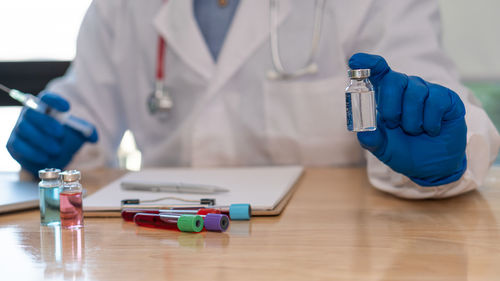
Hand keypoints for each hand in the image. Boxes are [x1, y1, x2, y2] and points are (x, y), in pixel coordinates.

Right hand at [7, 93, 97, 176]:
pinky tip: (43, 157)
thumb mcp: (78, 134)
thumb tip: (94, 137)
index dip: (55, 101)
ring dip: (41, 140)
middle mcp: (29, 115)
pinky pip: (18, 145)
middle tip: (60, 133)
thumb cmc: (64, 138)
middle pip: (31, 112)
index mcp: (45, 107)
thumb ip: (88, 132)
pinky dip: (31, 152)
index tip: (67, 108)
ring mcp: (19, 129)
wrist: (51, 155)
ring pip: (24, 129)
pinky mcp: (13, 144)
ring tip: (56, 149)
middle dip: (46, 123)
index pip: (46, 97)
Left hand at [348, 53, 466, 185]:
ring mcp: (427, 91)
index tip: (354, 61)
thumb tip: (364, 132)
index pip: (377, 71)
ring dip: (411, 119)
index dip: (366, 63)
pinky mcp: (447, 98)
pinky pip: (436, 101)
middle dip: (390, 104)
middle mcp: (406, 88)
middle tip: (393, 123)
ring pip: (416, 93)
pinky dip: (430, 122)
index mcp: (386, 95)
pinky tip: (431, 130)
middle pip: (395, 79)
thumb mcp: (382, 148)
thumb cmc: (403, 151)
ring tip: (413, 131)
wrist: (431, 166)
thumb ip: (371, 139)